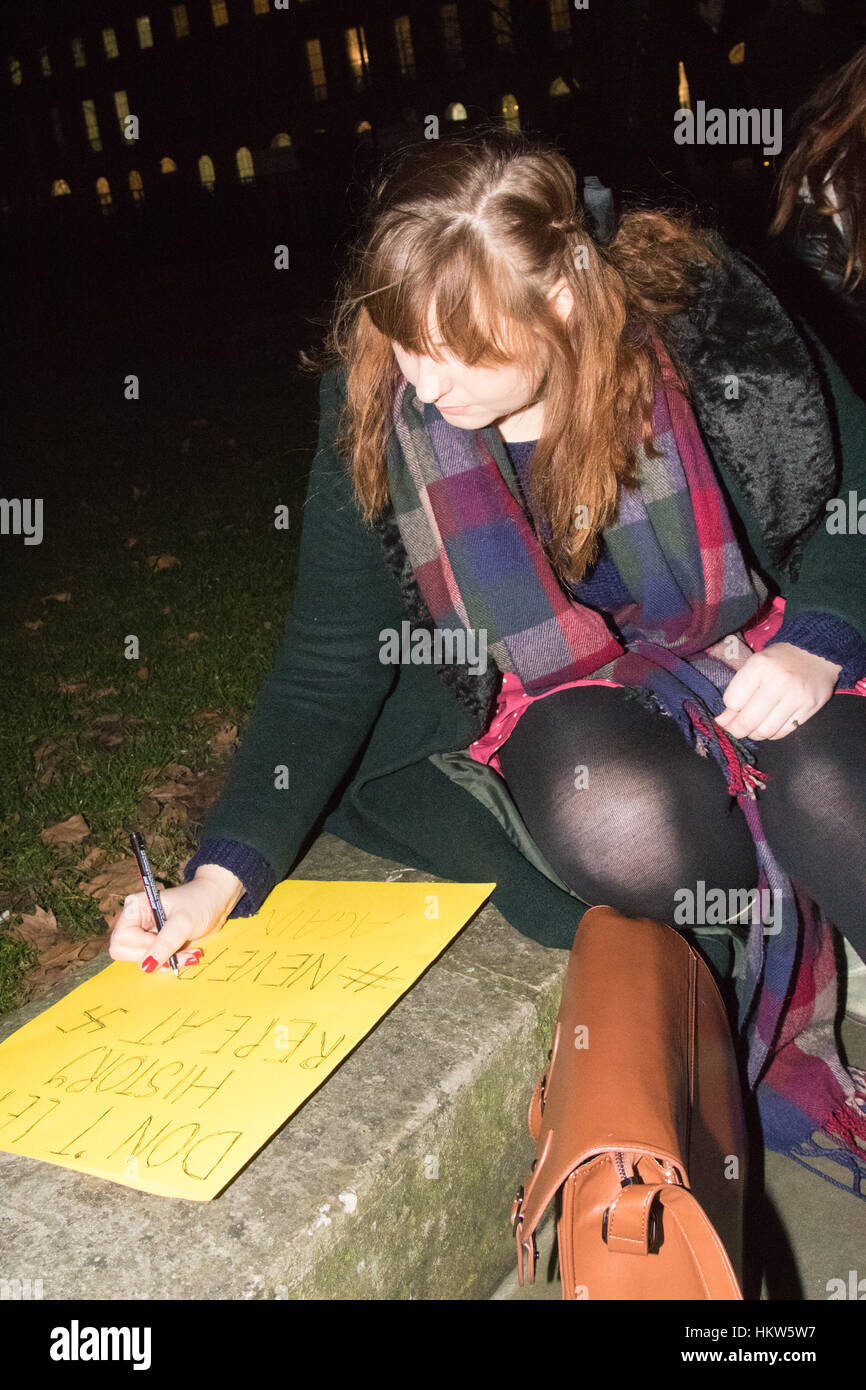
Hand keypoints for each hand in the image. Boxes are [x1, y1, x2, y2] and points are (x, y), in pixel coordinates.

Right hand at [109, 865, 243, 973]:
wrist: (216, 903)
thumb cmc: (200, 903)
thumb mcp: (183, 922)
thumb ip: (165, 943)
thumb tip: (146, 965)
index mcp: (134, 908)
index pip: (121, 938)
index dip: (141, 945)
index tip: (165, 941)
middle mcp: (135, 922)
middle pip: (124, 952)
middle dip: (154, 957)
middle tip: (178, 953)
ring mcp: (145, 935)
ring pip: (142, 961)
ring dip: (166, 963)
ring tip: (188, 954)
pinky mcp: (157, 945)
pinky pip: (155, 963)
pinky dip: (172, 963)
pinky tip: (189, 954)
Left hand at [714, 643, 841, 740]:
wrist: (816, 653)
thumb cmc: (779, 660)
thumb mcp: (754, 666)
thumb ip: (737, 692)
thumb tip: (723, 721)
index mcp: (760, 666)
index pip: (733, 702)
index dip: (728, 711)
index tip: (729, 713)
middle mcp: (779, 682)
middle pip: (748, 720)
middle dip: (736, 730)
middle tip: (734, 730)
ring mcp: (796, 696)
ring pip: (766, 731)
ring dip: (754, 734)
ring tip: (752, 728)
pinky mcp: (810, 708)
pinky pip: (784, 732)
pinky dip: (772, 734)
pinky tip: (769, 726)